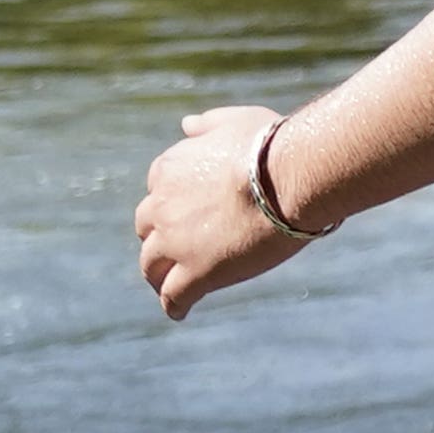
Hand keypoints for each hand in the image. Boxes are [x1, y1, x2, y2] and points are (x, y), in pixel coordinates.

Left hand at [136, 106, 313, 320]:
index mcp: (167, 170)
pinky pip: (173, 296)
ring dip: (158, 276)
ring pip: (151, 267)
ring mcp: (175, 243)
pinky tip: (179, 312)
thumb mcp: (233, 120)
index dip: (171, 206)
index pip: (156, 192)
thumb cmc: (269, 145)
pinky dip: (173, 305)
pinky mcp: (195, 273)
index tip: (184, 215)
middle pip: (147, 231)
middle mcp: (161, 206)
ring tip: (169, 286)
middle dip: (158, 241)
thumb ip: (206, 125)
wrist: (287, 177)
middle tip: (174, 253)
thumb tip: (186, 125)